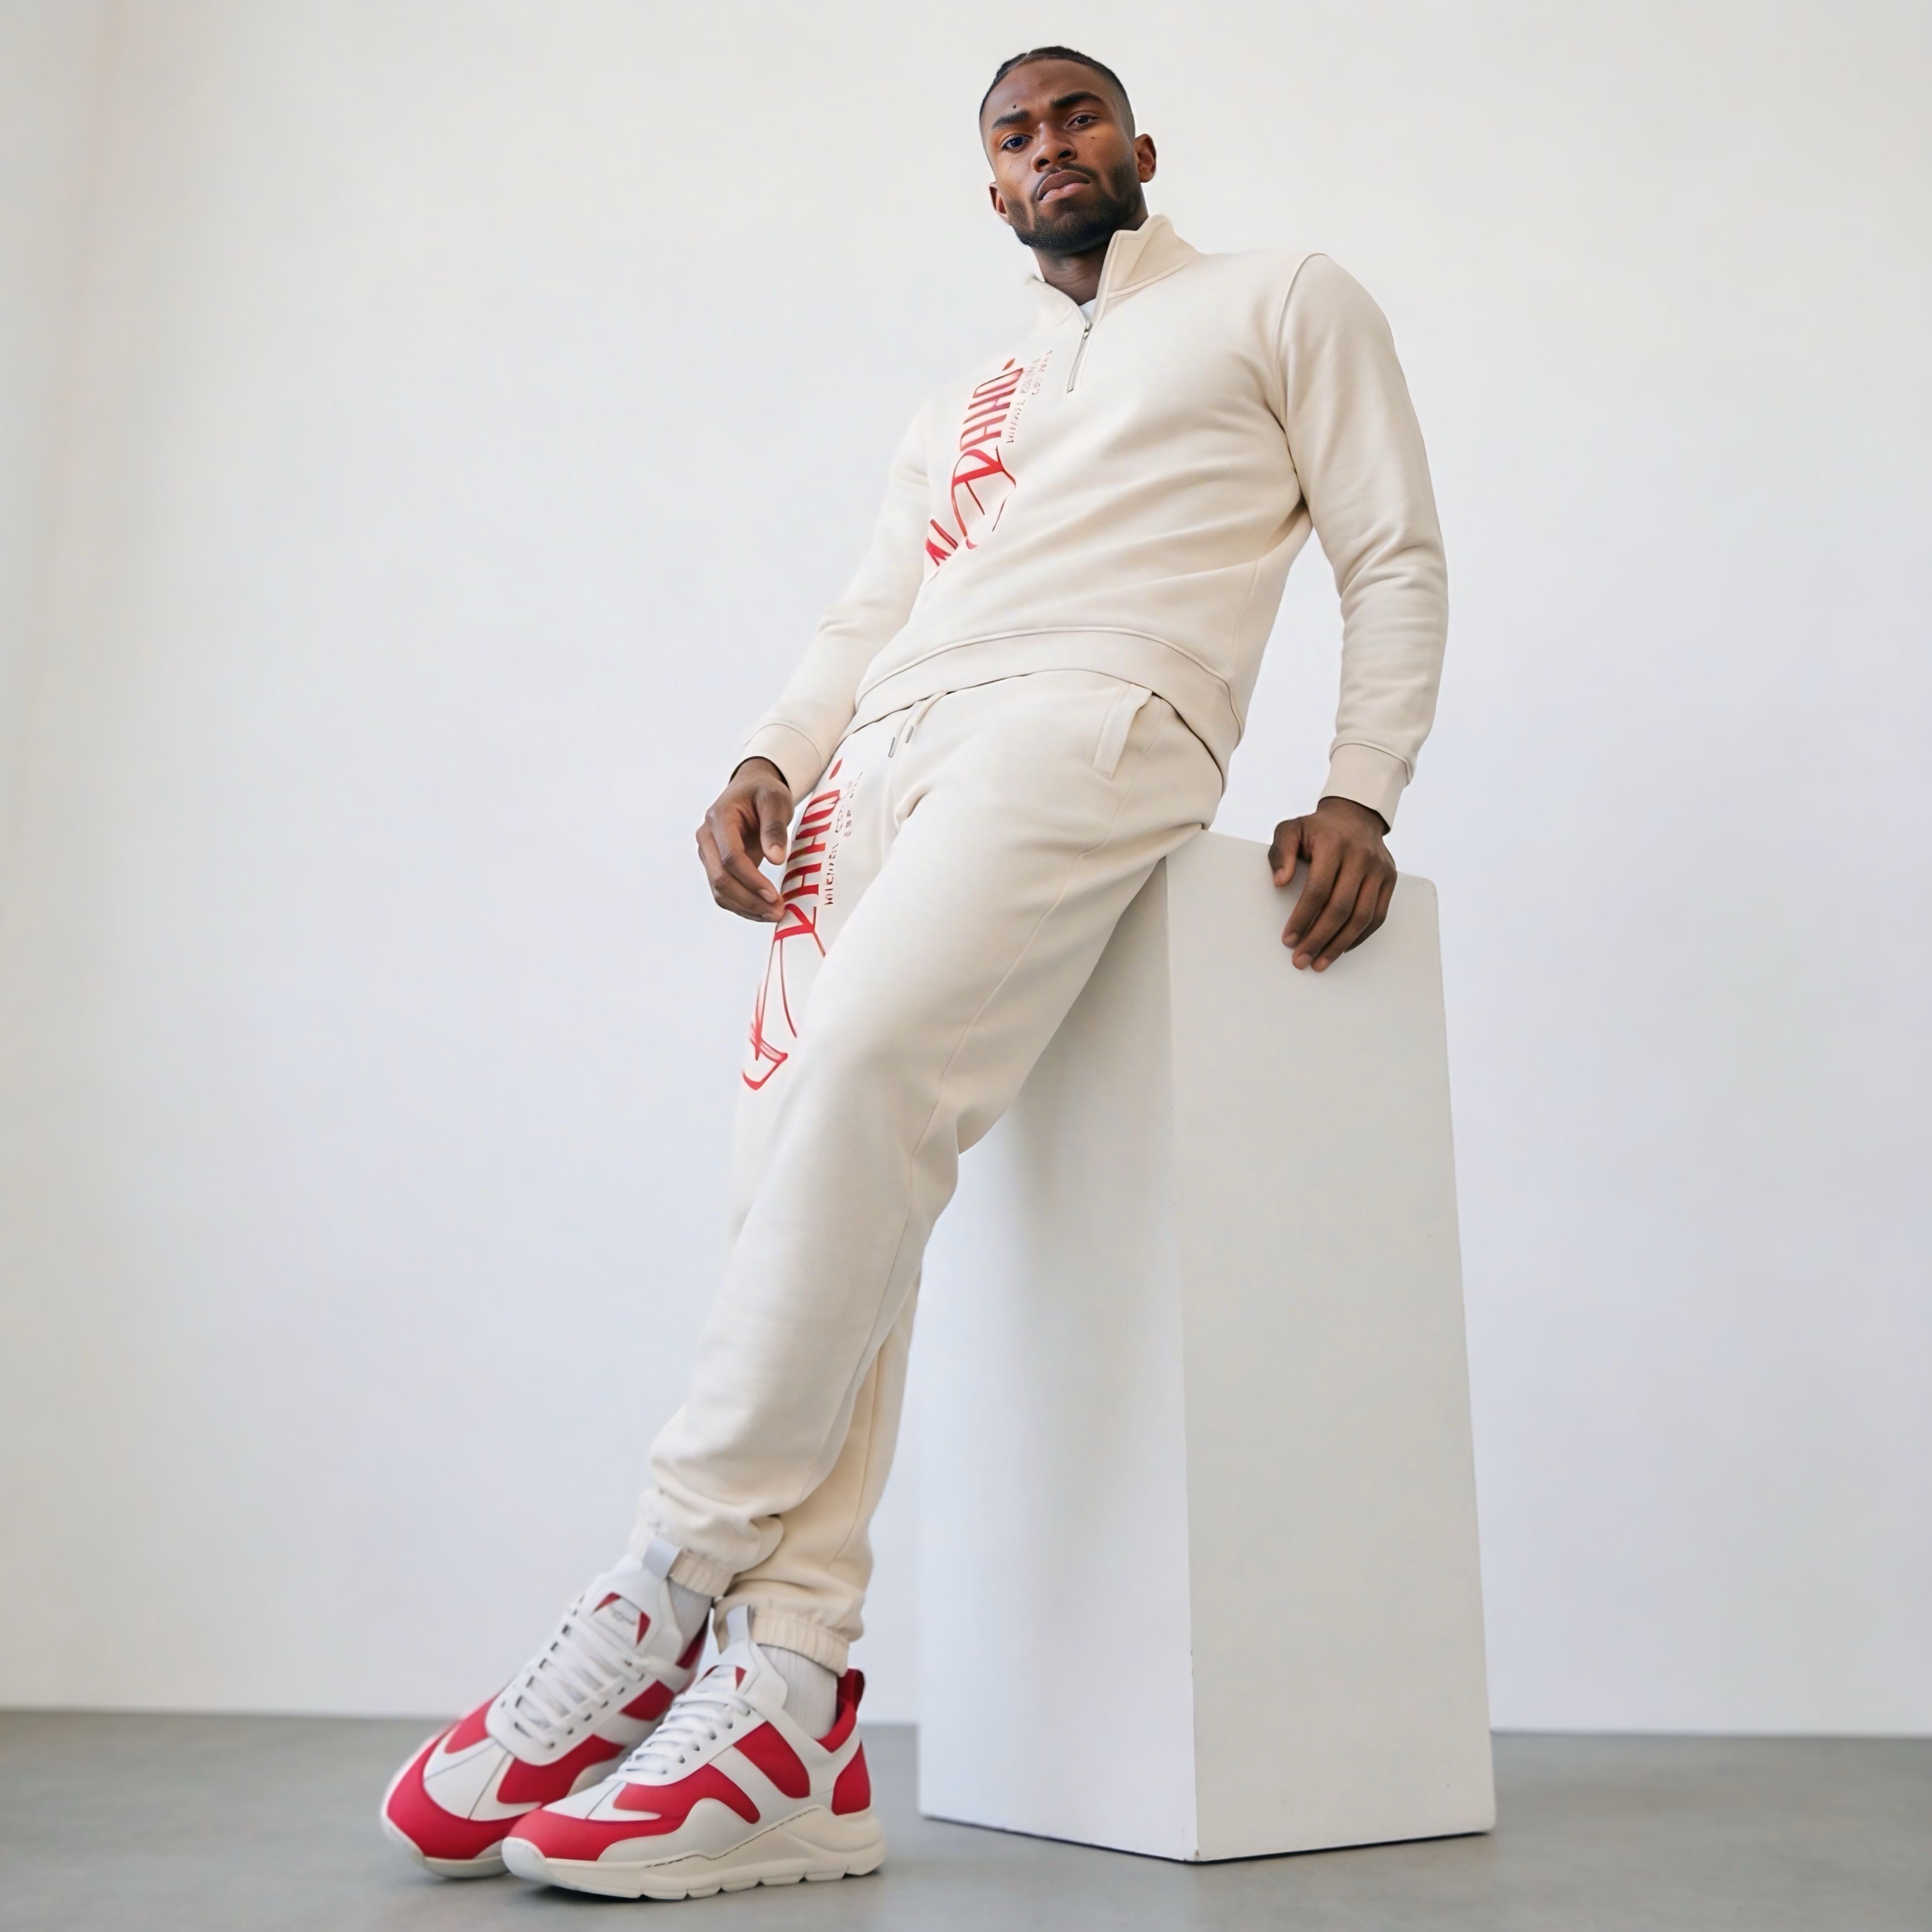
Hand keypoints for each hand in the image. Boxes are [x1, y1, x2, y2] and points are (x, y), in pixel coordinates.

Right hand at [697, 758, 793, 920]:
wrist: (751, 789)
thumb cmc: (764, 792)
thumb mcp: (775, 800)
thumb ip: (775, 827)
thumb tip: (775, 859)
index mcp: (719, 818)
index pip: (731, 858)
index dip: (752, 880)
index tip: (774, 896)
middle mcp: (707, 838)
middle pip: (720, 879)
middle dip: (749, 900)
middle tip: (778, 911)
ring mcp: (708, 853)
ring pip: (719, 891)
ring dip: (746, 908)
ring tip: (774, 914)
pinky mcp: (715, 865)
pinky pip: (724, 892)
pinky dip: (743, 905)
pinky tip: (763, 911)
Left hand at [1268, 796, 1395, 969]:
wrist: (1355, 815)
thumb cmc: (1317, 829)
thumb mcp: (1291, 829)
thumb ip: (1281, 852)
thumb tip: (1280, 881)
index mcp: (1334, 845)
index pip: (1318, 890)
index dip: (1303, 918)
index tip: (1289, 939)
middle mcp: (1361, 857)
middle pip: (1341, 908)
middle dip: (1319, 939)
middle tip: (1302, 959)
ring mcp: (1379, 869)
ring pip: (1362, 917)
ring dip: (1340, 944)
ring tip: (1321, 962)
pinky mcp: (1389, 880)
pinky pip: (1377, 916)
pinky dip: (1360, 936)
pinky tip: (1341, 947)